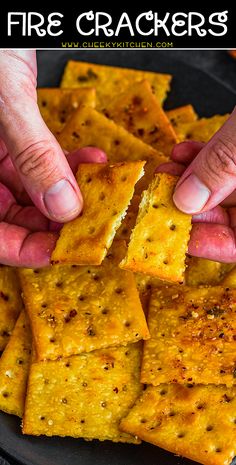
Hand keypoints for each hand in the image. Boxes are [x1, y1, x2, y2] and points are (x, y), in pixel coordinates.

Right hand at [0, 50, 105, 266]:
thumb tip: (64, 204)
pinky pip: (44, 163)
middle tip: (94, 222)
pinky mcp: (15, 139)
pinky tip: (91, 162)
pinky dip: (69, 165)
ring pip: (36, 193)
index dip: (24, 248)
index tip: (63, 251)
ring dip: (71, 193)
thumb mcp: (3, 99)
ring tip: (100, 191)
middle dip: (58, 221)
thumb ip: (32, 153)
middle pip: (17, 217)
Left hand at [157, 109, 235, 262]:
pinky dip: (203, 156)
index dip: (219, 244)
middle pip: (235, 215)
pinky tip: (184, 150)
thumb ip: (228, 161)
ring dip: (192, 180)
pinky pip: (227, 159)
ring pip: (226, 186)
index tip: (184, 237)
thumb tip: (190, 200)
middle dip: (195, 207)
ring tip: (168, 171)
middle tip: (164, 198)